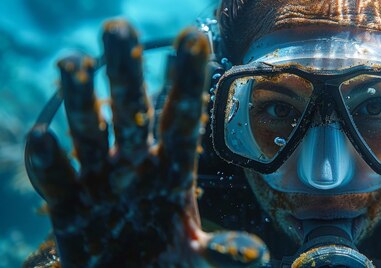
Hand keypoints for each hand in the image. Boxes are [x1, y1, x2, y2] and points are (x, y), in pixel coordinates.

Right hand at [25, 19, 267, 266]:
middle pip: (131, 112)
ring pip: (90, 133)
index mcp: (173, 170)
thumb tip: (254, 254)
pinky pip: (57, 180)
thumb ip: (221, 253)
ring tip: (74, 63)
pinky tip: (46, 140)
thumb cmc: (164, 263)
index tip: (194, 35)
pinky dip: (49, 163)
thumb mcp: (195, 258)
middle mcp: (135, 165)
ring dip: (80, 101)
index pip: (182, 117)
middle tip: (118, 28)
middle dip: (125, 73)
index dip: (187, 79)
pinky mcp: (68, 205)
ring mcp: (99, 181)